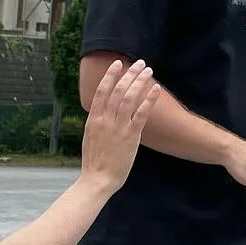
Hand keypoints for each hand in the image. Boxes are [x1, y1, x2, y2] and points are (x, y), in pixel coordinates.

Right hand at [80, 59, 160, 195]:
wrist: (97, 181)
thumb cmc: (94, 164)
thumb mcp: (90, 139)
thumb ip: (97, 124)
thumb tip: (102, 112)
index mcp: (93, 121)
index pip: (101, 92)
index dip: (109, 76)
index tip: (117, 64)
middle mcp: (105, 121)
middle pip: (118, 90)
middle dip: (129, 73)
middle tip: (139, 63)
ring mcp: (118, 127)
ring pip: (130, 97)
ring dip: (140, 81)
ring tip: (148, 71)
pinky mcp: (130, 136)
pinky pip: (141, 113)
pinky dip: (149, 99)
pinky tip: (155, 88)